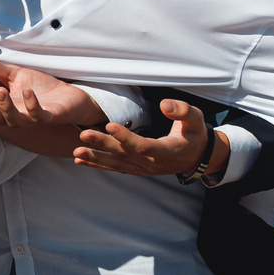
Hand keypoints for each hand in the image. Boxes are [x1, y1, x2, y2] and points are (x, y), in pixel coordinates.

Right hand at [0, 58, 108, 158]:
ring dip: (5, 107)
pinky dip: (32, 105)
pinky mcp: (49, 117)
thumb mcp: (14, 74)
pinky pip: (38, 116)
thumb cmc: (40, 88)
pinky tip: (28, 92)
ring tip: (0, 90)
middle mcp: (15, 116)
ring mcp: (32, 118)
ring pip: (13, 120)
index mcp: (4, 107)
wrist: (70, 96)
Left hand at [72, 100, 218, 178]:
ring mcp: (143, 169)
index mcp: (165, 151)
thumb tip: (165, 105)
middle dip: (103, 145)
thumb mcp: (195, 119)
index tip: (110, 125)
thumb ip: (182, 111)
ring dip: (96, 158)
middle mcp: (152, 164)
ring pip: (116, 164)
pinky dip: (98, 164)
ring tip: (77, 152)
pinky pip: (115, 168)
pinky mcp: (136, 169)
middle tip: (84, 135)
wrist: (196, 157)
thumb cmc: (194, 134)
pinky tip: (80, 160)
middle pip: (124, 155)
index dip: (126, 137)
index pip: (143, 146)